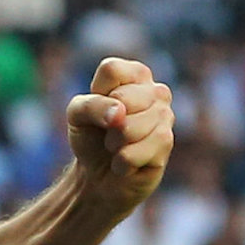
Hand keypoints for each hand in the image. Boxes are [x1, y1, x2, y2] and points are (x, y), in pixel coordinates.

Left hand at [66, 57, 173, 212]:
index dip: (97, 94)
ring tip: (116, 147)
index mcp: (133, 74)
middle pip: (123, 99)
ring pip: (132, 126)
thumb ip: (91, 105)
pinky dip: (123, 162)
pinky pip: (140, 149)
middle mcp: (155, 91)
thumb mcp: (77, 116)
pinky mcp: (167, 142)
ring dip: (114, 144)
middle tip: (107, 132)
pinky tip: (125, 162)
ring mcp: (165, 116)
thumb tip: (119, 112)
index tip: (97, 108)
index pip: (112, 69)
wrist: (99, 175)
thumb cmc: (90, 137)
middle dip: (106, 123)